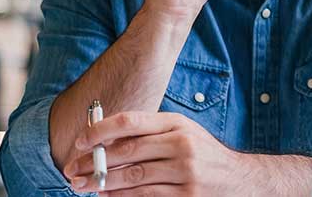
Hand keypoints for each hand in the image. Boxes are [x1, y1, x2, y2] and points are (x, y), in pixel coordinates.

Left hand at [65, 111, 244, 195]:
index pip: (130, 121)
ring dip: (101, 184)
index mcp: (177, 124)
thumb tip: (104, 140)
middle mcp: (182, 145)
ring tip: (82, 186)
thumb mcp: (181, 134)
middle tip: (71, 170)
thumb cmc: (203, 155)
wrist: (240, 179)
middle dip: (93, 162)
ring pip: (132, 178)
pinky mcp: (186, 196)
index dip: (100, 131)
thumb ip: (149, 134)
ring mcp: (185, 172)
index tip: (80, 142)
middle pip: (126, 152)